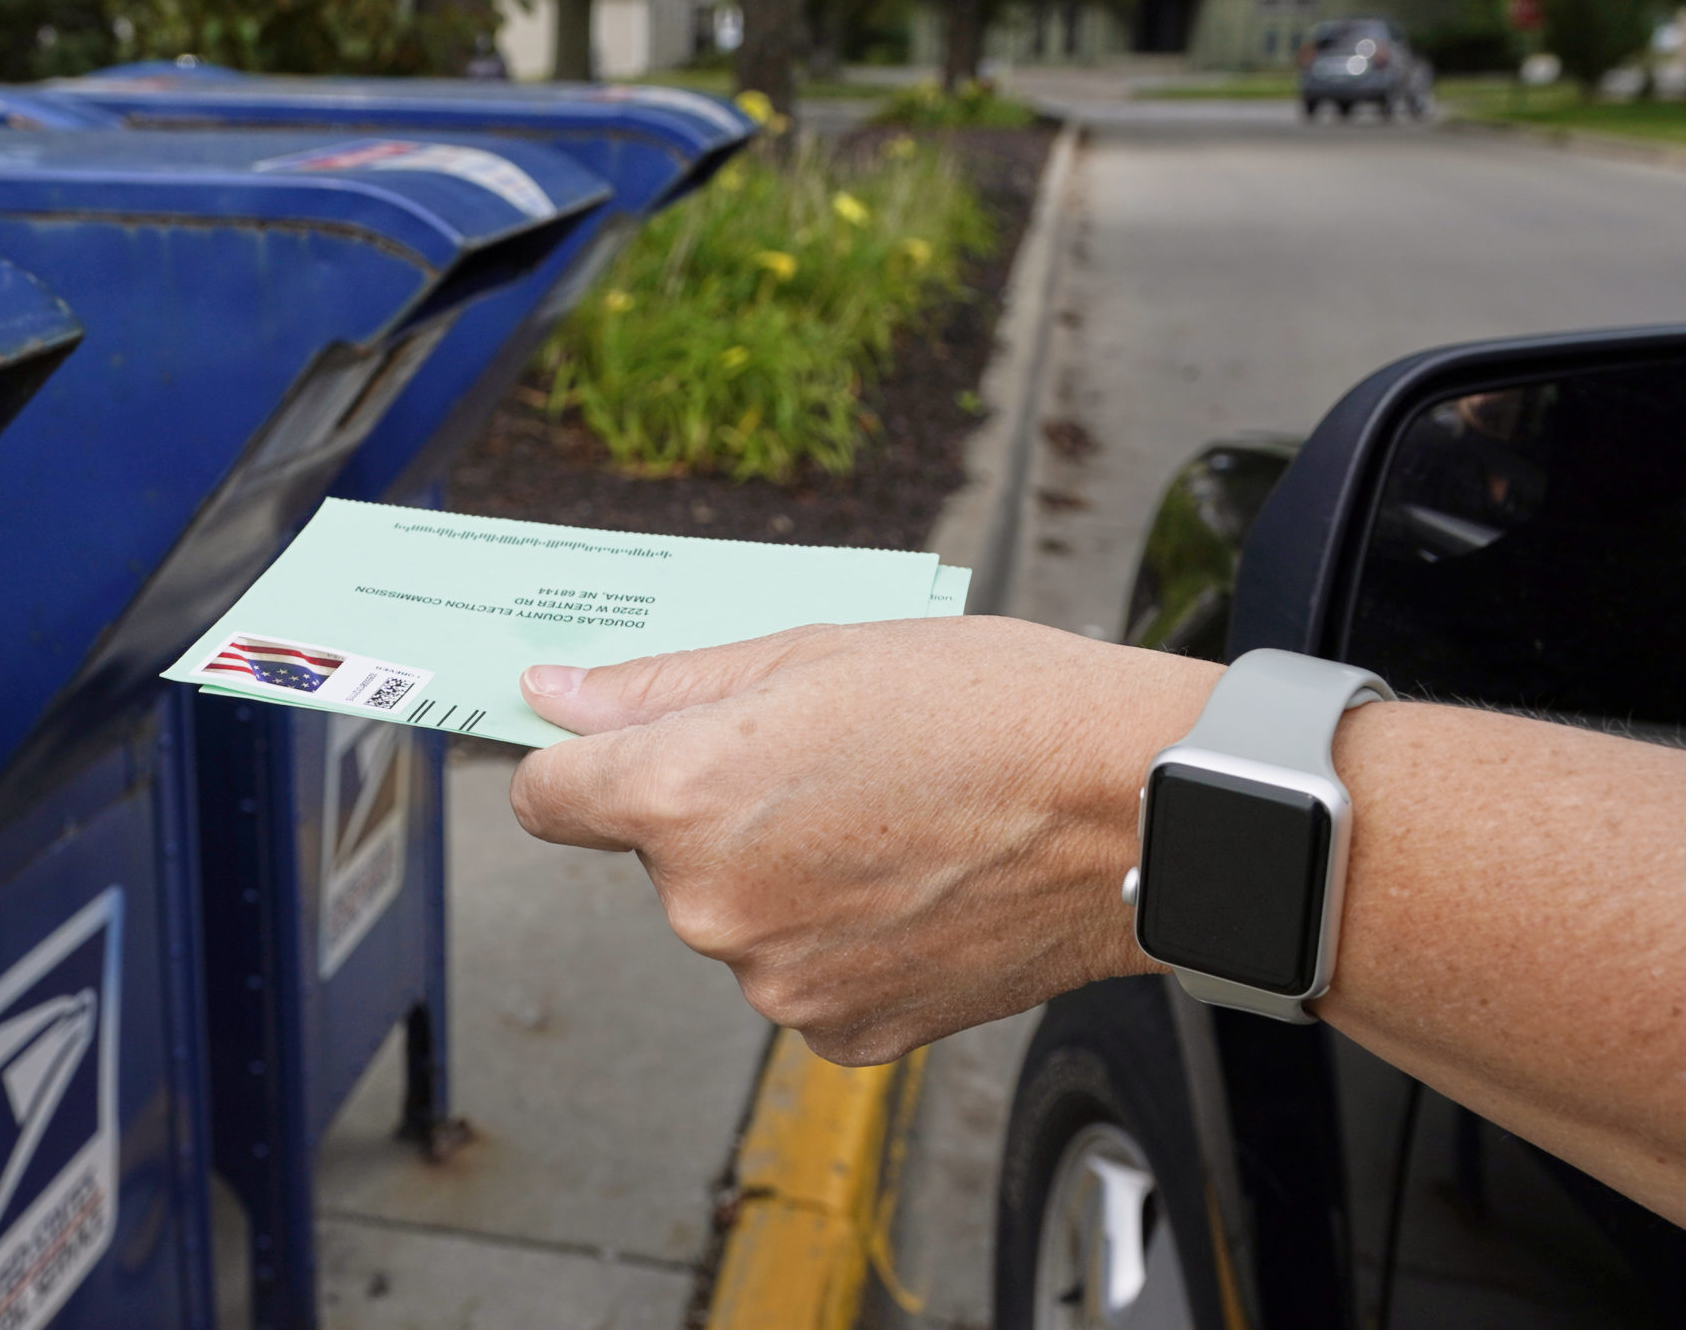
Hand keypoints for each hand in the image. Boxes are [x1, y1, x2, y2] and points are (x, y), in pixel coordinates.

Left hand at [509, 616, 1217, 1063]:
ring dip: (783, 876)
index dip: (584, 763)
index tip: (619, 750)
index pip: (548, 798)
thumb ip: (662, 687)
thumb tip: (553, 695)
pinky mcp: (843, 1033)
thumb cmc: (994, 709)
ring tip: (893, 823)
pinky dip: (841, 937)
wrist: (1136, 812)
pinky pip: (803, 974)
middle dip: (718, 812)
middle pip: (659, 856)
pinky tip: (915, 888)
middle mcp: (710, 908)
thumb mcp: (812, 652)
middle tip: (830, 767)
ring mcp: (777, 982)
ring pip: (736, 917)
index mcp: (684, 800)